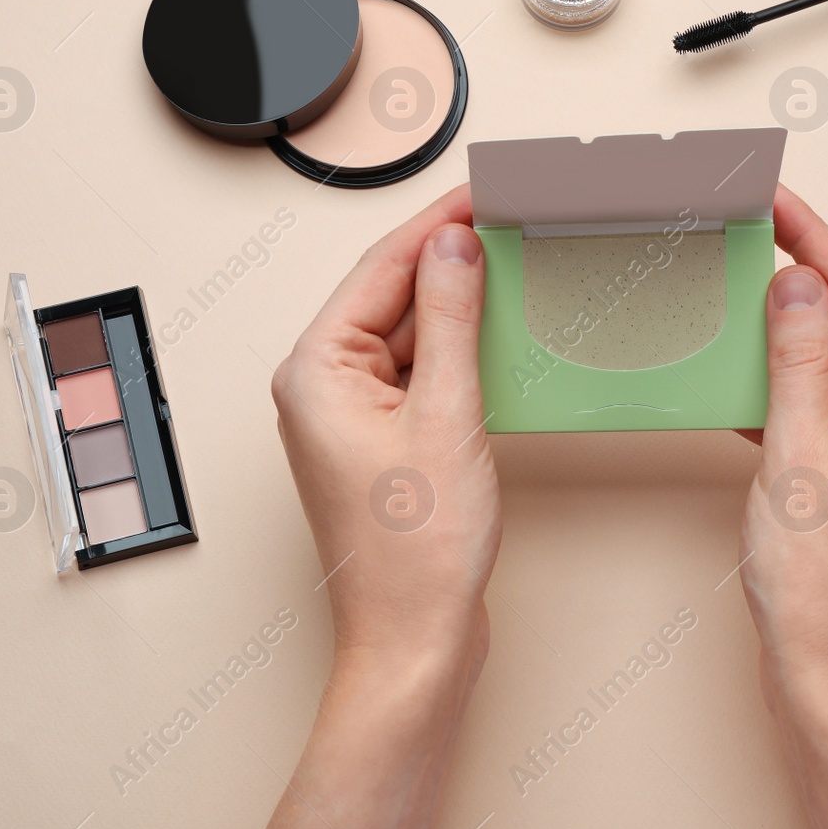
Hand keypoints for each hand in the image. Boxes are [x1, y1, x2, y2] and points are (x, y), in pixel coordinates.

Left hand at [266, 185, 498, 828]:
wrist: (416, 639)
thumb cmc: (416, 552)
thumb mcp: (444, 415)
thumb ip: (448, 320)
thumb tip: (454, 246)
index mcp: (315, 371)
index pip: (379, 267)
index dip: (436, 222)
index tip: (483, 189)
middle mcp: (321, 386)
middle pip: (389, 294)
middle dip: (448, 256)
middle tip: (508, 217)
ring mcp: (350, 415)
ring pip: (406, 332)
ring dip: (456, 302)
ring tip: (512, 264)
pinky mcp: (382, 440)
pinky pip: (419, 371)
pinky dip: (458, 348)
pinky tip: (498, 333)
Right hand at [739, 186, 827, 828]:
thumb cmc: (822, 587)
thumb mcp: (798, 457)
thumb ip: (797, 362)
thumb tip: (797, 282)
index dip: (815, 236)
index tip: (774, 196)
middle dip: (800, 268)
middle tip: (747, 225)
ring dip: (783, 323)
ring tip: (733, 284)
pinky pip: (817, 400)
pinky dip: (778, 378)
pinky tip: (737, 369)